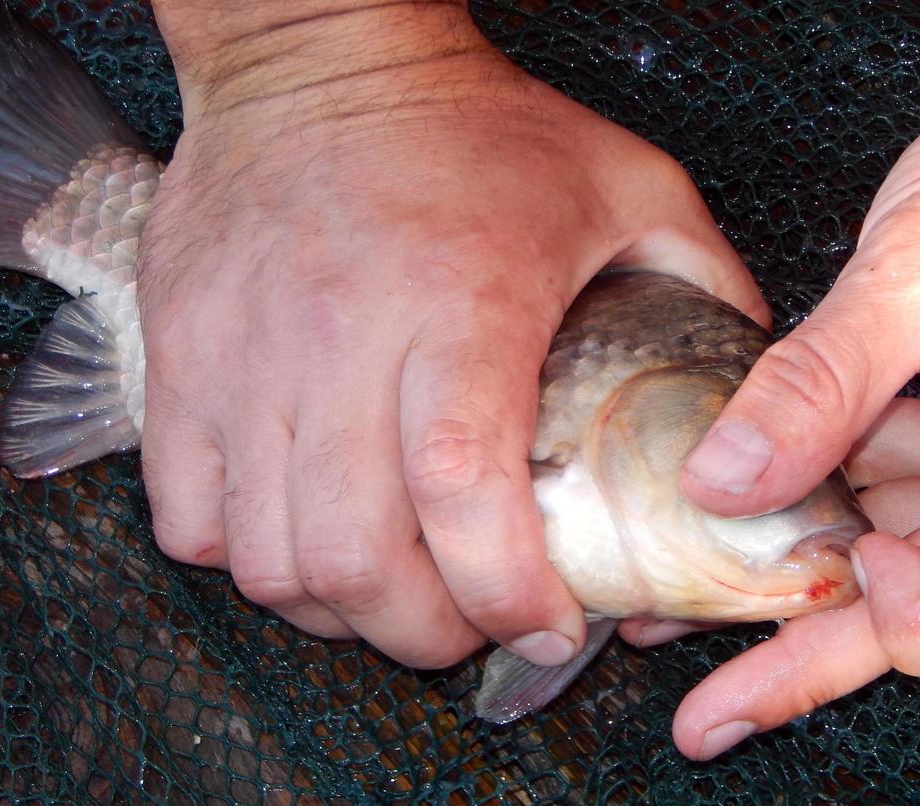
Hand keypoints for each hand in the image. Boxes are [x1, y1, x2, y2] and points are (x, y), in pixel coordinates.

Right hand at [139, 3, 765, 667]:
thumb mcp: (624, 184)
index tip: (543, 625)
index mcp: (461, 302)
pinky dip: (243, 558)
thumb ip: (703, 287)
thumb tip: (742, 402)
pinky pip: (185, 518)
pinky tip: (297, 532)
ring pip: (267, 560)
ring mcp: (241, 359)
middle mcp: (337, 341)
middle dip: (420, 633)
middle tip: (462, 627)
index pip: (462, 488)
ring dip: (335, 608)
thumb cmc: (468, 128)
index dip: (502, 592)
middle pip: (352, 558)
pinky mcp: (177, 361)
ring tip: (384, 587)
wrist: (311, 58)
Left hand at [664, 1, 919, 759]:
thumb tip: (724, 481)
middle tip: (710, 716)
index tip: (865, 568)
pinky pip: (859, 513)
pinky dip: (783, 531)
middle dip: (812, 660)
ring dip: (777, 603)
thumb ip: (825, 379)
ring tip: (671, 632)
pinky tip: (700, 546)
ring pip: (884, 576)